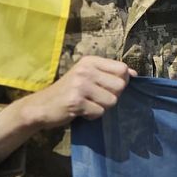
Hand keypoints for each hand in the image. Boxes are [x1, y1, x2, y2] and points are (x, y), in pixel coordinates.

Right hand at [0, 56, 135, 170]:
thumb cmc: (69, 90)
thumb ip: (109, 73)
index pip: (122, 68)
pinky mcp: (76, 102)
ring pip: (112, 101)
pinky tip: (81, 111)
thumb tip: (135, 74)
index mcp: (90, 61)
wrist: (41, 106)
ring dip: (102, 107)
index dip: (122, 81)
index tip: (109, 87)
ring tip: (88, 104)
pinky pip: (99, 112)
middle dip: (112, 96)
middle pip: (121, 86)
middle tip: (97, 98)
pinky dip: (93, 116)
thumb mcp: (88, 75)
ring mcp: (80, 85)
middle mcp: (85, 70)